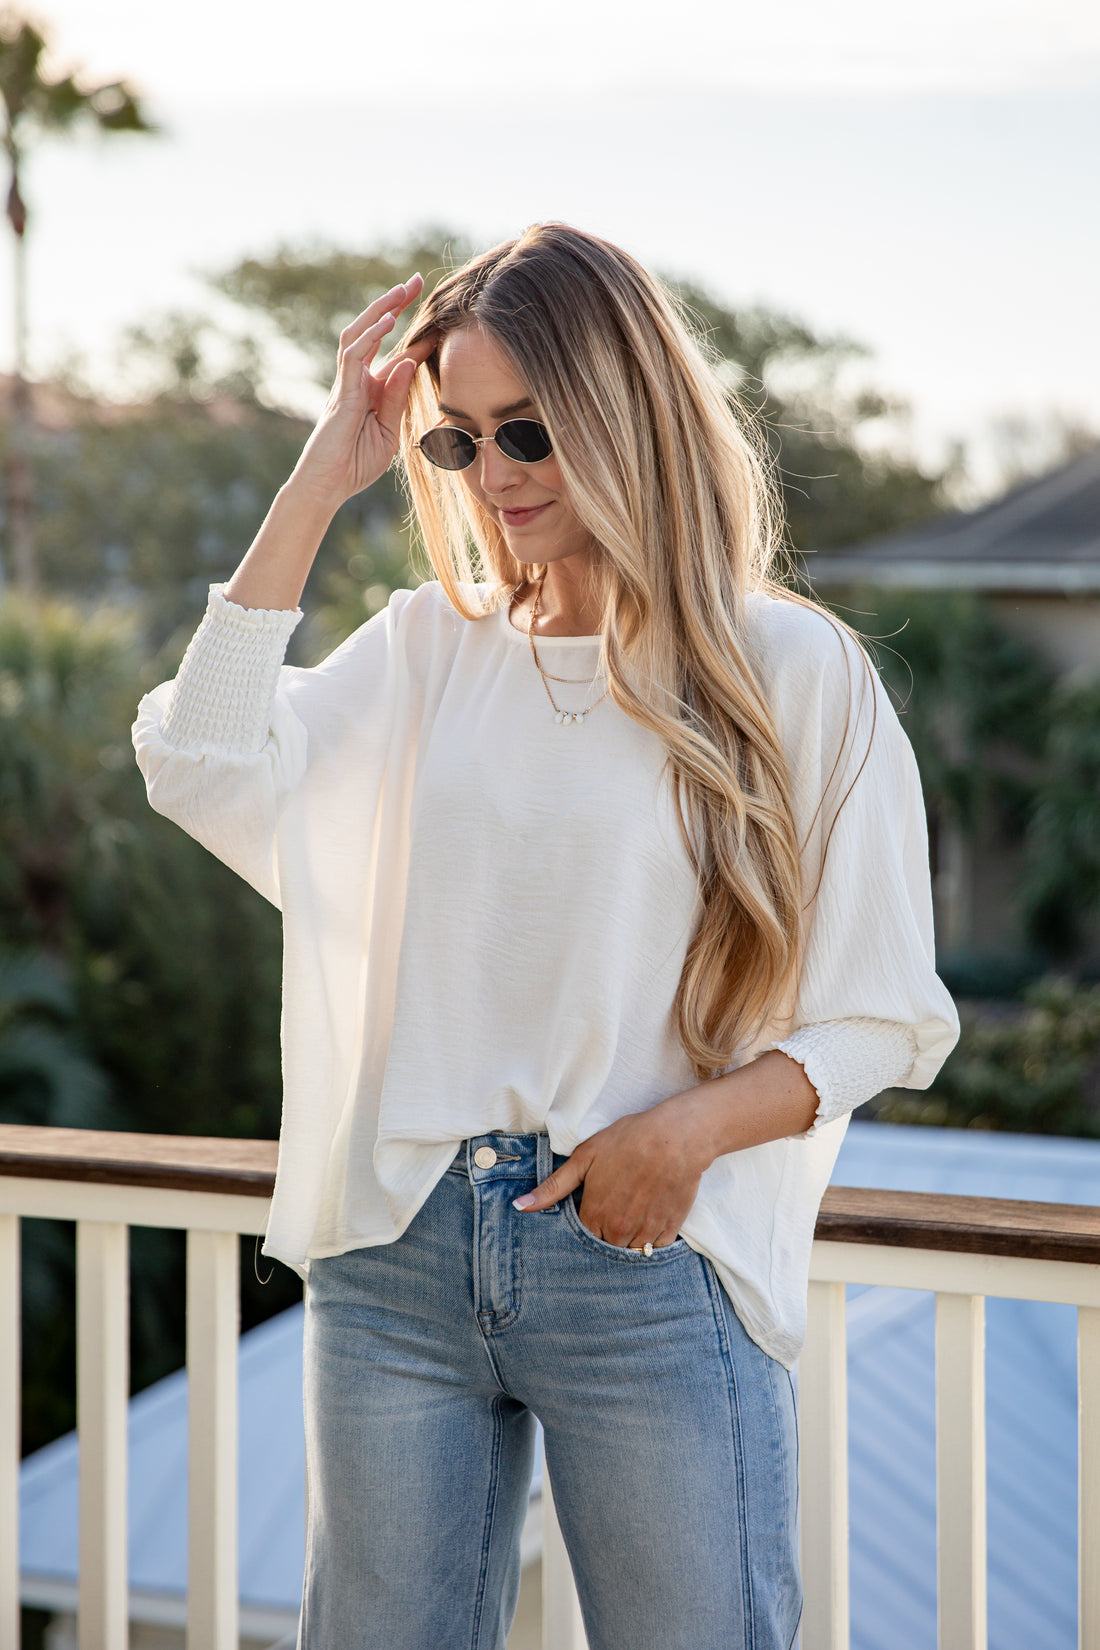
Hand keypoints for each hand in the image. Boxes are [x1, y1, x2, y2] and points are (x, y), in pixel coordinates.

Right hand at [288, 274, 434, 510]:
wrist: (326, 486)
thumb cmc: (354, 465)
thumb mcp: (388, 432)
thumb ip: (398, 399)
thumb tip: (410, 362)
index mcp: (372, 391)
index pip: (396, 354)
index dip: (415, 334)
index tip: (439, 316)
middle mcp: (358, 380)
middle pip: (374, 331)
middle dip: (394, 304)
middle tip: (417, 281)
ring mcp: (347, 384)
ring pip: (359, 334)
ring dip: (380, 309)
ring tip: (402, 289)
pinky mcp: (340, 394)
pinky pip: (353, 357)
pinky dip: (370, 337)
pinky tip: (387, 321)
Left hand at [511, 1052, 820, 1249]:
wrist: (676, 1137)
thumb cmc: (628, 1141)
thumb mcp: (584, 1157)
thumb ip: (553, 1187)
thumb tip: (519, 1206)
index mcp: (595, 1213)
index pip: (581, 1238)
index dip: (586, 1223)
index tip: (593, 1208)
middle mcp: (619, 1229)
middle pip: (605, 1246)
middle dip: (606, 1233)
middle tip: (614, 1207)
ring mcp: (645, 1231)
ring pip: (630, 1251)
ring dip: (627, 1238)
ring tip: (632, 1210)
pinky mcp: (669, 1229)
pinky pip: (654, 1248)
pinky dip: (651, 1238)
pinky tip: (650, 1214)